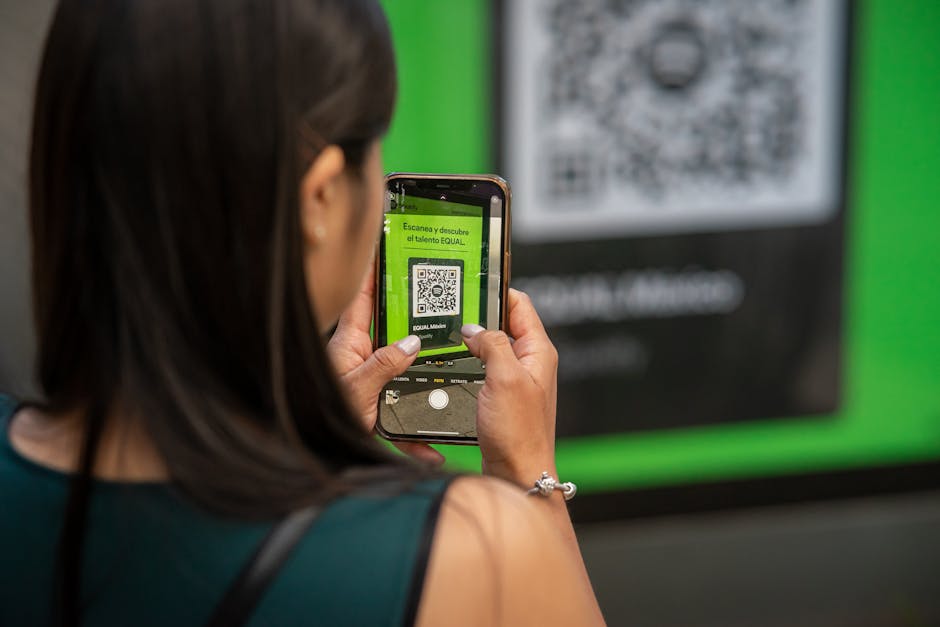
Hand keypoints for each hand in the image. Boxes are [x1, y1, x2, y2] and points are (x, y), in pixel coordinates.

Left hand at [326, 266, 444, 464]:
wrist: (312, 456)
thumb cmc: (317, 420)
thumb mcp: (356, 390)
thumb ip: (384, 364)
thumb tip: (412, 342)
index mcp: (350, 345)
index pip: (362, 297)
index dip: (374, 270)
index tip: (387, 247)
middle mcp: (361, 359)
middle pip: (392, 329)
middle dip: (415, 317)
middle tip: (439, 299)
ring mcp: (370, 382)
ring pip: (404, 372)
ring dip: (424, 378)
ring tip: (450, 367)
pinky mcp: (377, 409)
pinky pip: (403, 419)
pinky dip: (417, 436)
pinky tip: (431, 452)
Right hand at [461, 289, 558, 487]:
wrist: (518, 474)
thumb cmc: (519, 433)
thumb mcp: (505, 378)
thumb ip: (492, 345)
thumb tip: (474, 329)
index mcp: (538, 351)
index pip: (520, 304)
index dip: (497, 290)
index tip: (473, 280)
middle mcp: (531, 362)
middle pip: (504, 323)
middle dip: (479, 313)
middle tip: (452, 305)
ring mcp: (517, 380)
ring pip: (492, 346)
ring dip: (473, 339)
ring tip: (448, 331)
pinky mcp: (503, 397)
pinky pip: (485, 369)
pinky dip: (470, 361)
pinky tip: (452, 363)